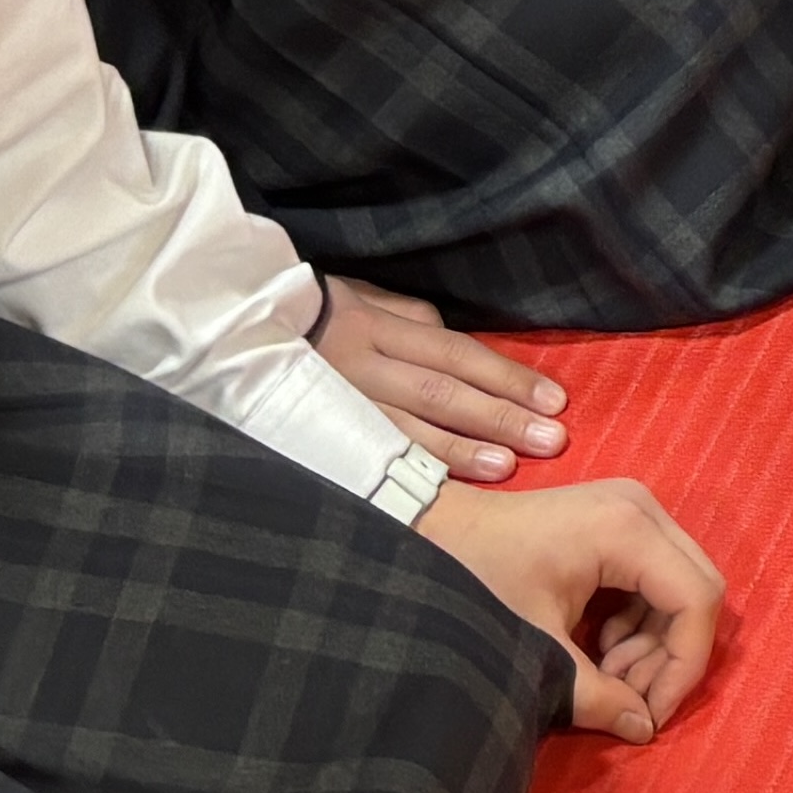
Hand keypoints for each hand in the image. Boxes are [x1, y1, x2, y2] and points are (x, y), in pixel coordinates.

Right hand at [320, 272, 569, 482]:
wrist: (239, 333)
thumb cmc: (318, 315)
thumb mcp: (369, 301)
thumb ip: (418, 325)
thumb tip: (467, 356)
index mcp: (376, 326)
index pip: (454, 354)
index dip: (505, 378)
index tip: (554, 400)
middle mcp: (360, 368)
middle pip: (440, 394)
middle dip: (498, 418)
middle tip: (550, 439)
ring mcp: (336, 406)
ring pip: (406, 432)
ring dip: (461, 453)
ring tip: (508, 468)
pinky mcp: (320, 438)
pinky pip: (372, 458)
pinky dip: (411, 473)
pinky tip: (446, 492)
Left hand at [412, 474, 726, 739]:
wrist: (432, 534)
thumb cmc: (479, 584)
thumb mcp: (535, 649)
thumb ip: (594, 695)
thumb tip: (643, 730)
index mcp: (628, 530)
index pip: (696, 599)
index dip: (685, 664)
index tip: (652, 713)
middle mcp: (643, 510)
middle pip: (696, 590)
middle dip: (672, 655)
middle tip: (629, 697)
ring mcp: (634, 511)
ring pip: (679, 587)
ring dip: (654, 643)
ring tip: (607, 675)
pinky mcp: (620, 522)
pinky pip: (656, 580)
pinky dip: (639, 623)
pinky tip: (599, 649)